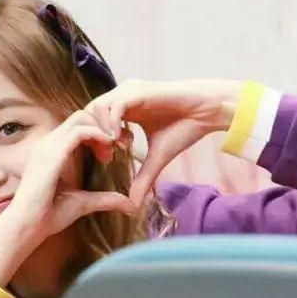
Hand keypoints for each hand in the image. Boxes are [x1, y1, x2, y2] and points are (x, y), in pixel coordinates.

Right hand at [0, 109, 136, 247]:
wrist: (27, 226)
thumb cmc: (48, 216)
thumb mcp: (84, 203)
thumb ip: (105, 199)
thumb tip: (130, 206)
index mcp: (52, 151)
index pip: (78, 126)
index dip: (100, 133)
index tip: (114, 150)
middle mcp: (48, 143)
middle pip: (81, 116)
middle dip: (104, 125)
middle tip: (120, 145)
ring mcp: (48, 145)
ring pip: (81, 118)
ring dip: (103, 128)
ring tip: (114, 147)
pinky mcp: (52, 152)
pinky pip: (79, 131)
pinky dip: (98, 134)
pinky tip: (109, 147)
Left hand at [84, 78, 242, 206]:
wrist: (207, 112)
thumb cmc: (183, 129)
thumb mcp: (156, 159)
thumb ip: (142, 179)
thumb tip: (133, 206)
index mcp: (124, 109)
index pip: (93, 120)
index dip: (94, 140)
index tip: (106, 158)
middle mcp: (123, 97)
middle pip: (89, 113)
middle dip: (93, 136)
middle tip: (106, 155)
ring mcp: (130, 92)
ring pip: (97, 107)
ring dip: (102, 130)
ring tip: (116, 147)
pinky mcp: (140, 90)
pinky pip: (115, 105)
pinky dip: (113, 123)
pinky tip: (122, 139)